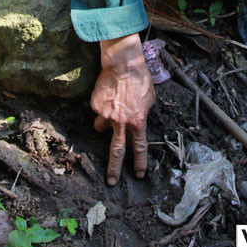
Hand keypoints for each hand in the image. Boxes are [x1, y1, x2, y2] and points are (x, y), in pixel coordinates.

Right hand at [92, 34, 155, 185]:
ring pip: (101, 127)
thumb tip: (139, 120)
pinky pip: (98, 111)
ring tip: (111, 106)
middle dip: (114, 169)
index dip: (139, 163)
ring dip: (104, 122)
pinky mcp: (96, 106)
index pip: (139, 147)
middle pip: (116, 151)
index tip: (138, 174)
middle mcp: (121, 122)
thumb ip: (143, 113)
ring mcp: (107, 115)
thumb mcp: (150, 98)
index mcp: (138, 121)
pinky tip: (108, 93)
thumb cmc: (140, 79)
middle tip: (111, 181)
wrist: (123, 64)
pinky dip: (101, 105)